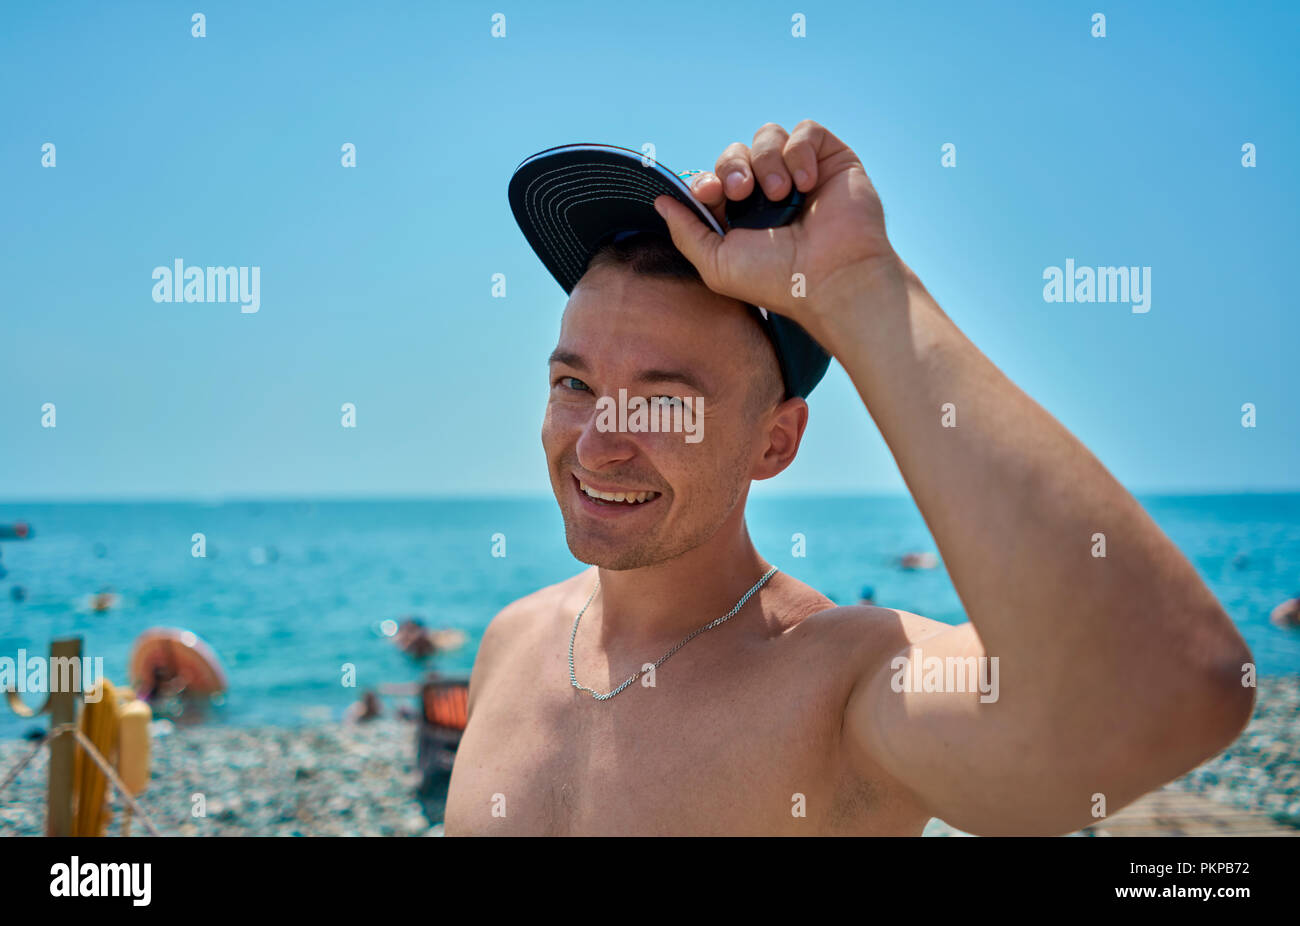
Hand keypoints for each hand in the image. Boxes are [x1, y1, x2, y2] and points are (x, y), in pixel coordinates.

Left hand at [654, 120, 902, 336]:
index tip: (710, 193)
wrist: (832, 278)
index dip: (706, 179)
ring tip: (780, 193)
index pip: (714, 179)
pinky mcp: (831, 160)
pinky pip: (805, 131)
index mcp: (743, 215)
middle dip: (732, 166)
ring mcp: (800, 173)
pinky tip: (806, 183)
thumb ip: (686, 232)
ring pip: (767, 135)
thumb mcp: (716, 264)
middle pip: (736, 153)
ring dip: (766, 161)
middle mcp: (770, 192)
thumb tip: (661, 201)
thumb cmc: (777, 279)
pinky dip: (799, 151)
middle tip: (743, 192)